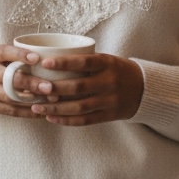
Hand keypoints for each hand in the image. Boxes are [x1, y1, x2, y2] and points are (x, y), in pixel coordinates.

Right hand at [0, 44, 58, 117]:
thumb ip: (17, 57)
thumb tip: (48, 62)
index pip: (4, 52)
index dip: (20, 55)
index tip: (37, 58)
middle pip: (9, 79)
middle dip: (31, 84)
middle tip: (50, 87)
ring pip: (11, 98)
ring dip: (33, 100)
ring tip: (51, 100)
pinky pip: (10, 111)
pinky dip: (28, 112)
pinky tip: (42, 110)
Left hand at [23, 52, 143, 126]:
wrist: (144, 89)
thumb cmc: (117, 70)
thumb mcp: (106, 59)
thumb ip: (84, 61)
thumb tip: (50, 58)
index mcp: (107, 64)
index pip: (83, 62)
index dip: (63, 63)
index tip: (44, 63)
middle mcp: (109, 82)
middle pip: (78, 87)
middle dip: (54, 89)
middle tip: (34, 89)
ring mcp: (110, 100)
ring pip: (79, 107)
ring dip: (56, 108)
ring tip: (37, 107)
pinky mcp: (109, 115)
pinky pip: (85, 120)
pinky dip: (67, 120)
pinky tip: (51, 118)